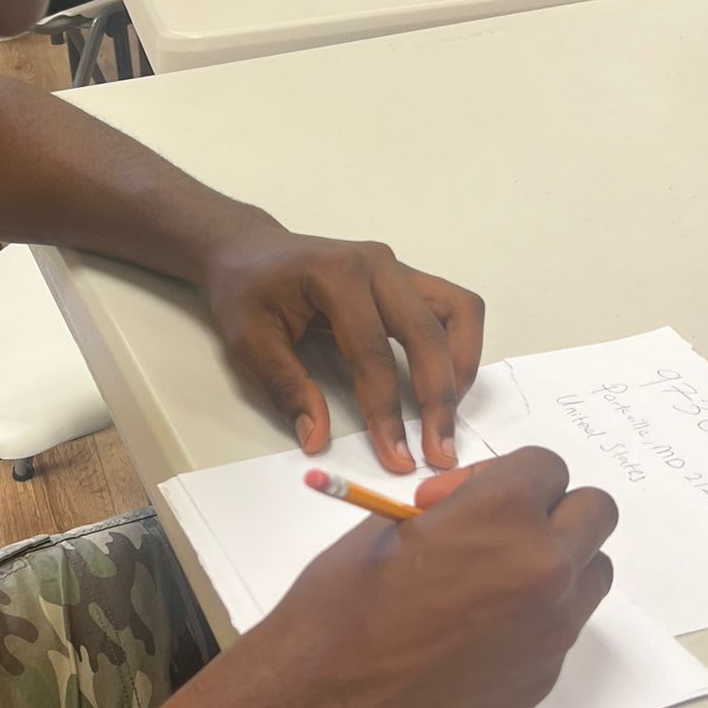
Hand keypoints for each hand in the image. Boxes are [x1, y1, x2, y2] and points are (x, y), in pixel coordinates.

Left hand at [201, 223, 485, 473]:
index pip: (372, 352)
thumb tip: (317, 439)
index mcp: (335, 276)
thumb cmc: (244, 292)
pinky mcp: (408, 278)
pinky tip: (448, 382)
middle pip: (427, 333)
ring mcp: (398, 268)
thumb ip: (286, 388)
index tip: (397, 458)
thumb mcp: (248, 341)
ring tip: (449, 416)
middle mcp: (377, 265)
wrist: (249, 249)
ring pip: (459, 311)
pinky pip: (454, 307)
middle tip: (438, 452)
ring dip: (462, 366)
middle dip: (437, 398)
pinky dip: (460, 345)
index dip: (386, 411)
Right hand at [250, 448, 616, 707]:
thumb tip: (470, 511)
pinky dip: (535, 619)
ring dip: (557, 564)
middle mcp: (544, 566)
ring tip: (494, 584)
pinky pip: (563, 626)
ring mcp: (553, 626)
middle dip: (550, 511)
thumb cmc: (339, 609)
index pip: (548, 466)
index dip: (505, 477)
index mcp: (501, 515)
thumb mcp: (383, 529)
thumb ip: (449, 509)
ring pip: (593, 571)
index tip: (463, 500)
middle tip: (494, 533)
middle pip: (594, 511)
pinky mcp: (546, 675)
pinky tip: (477, 636)